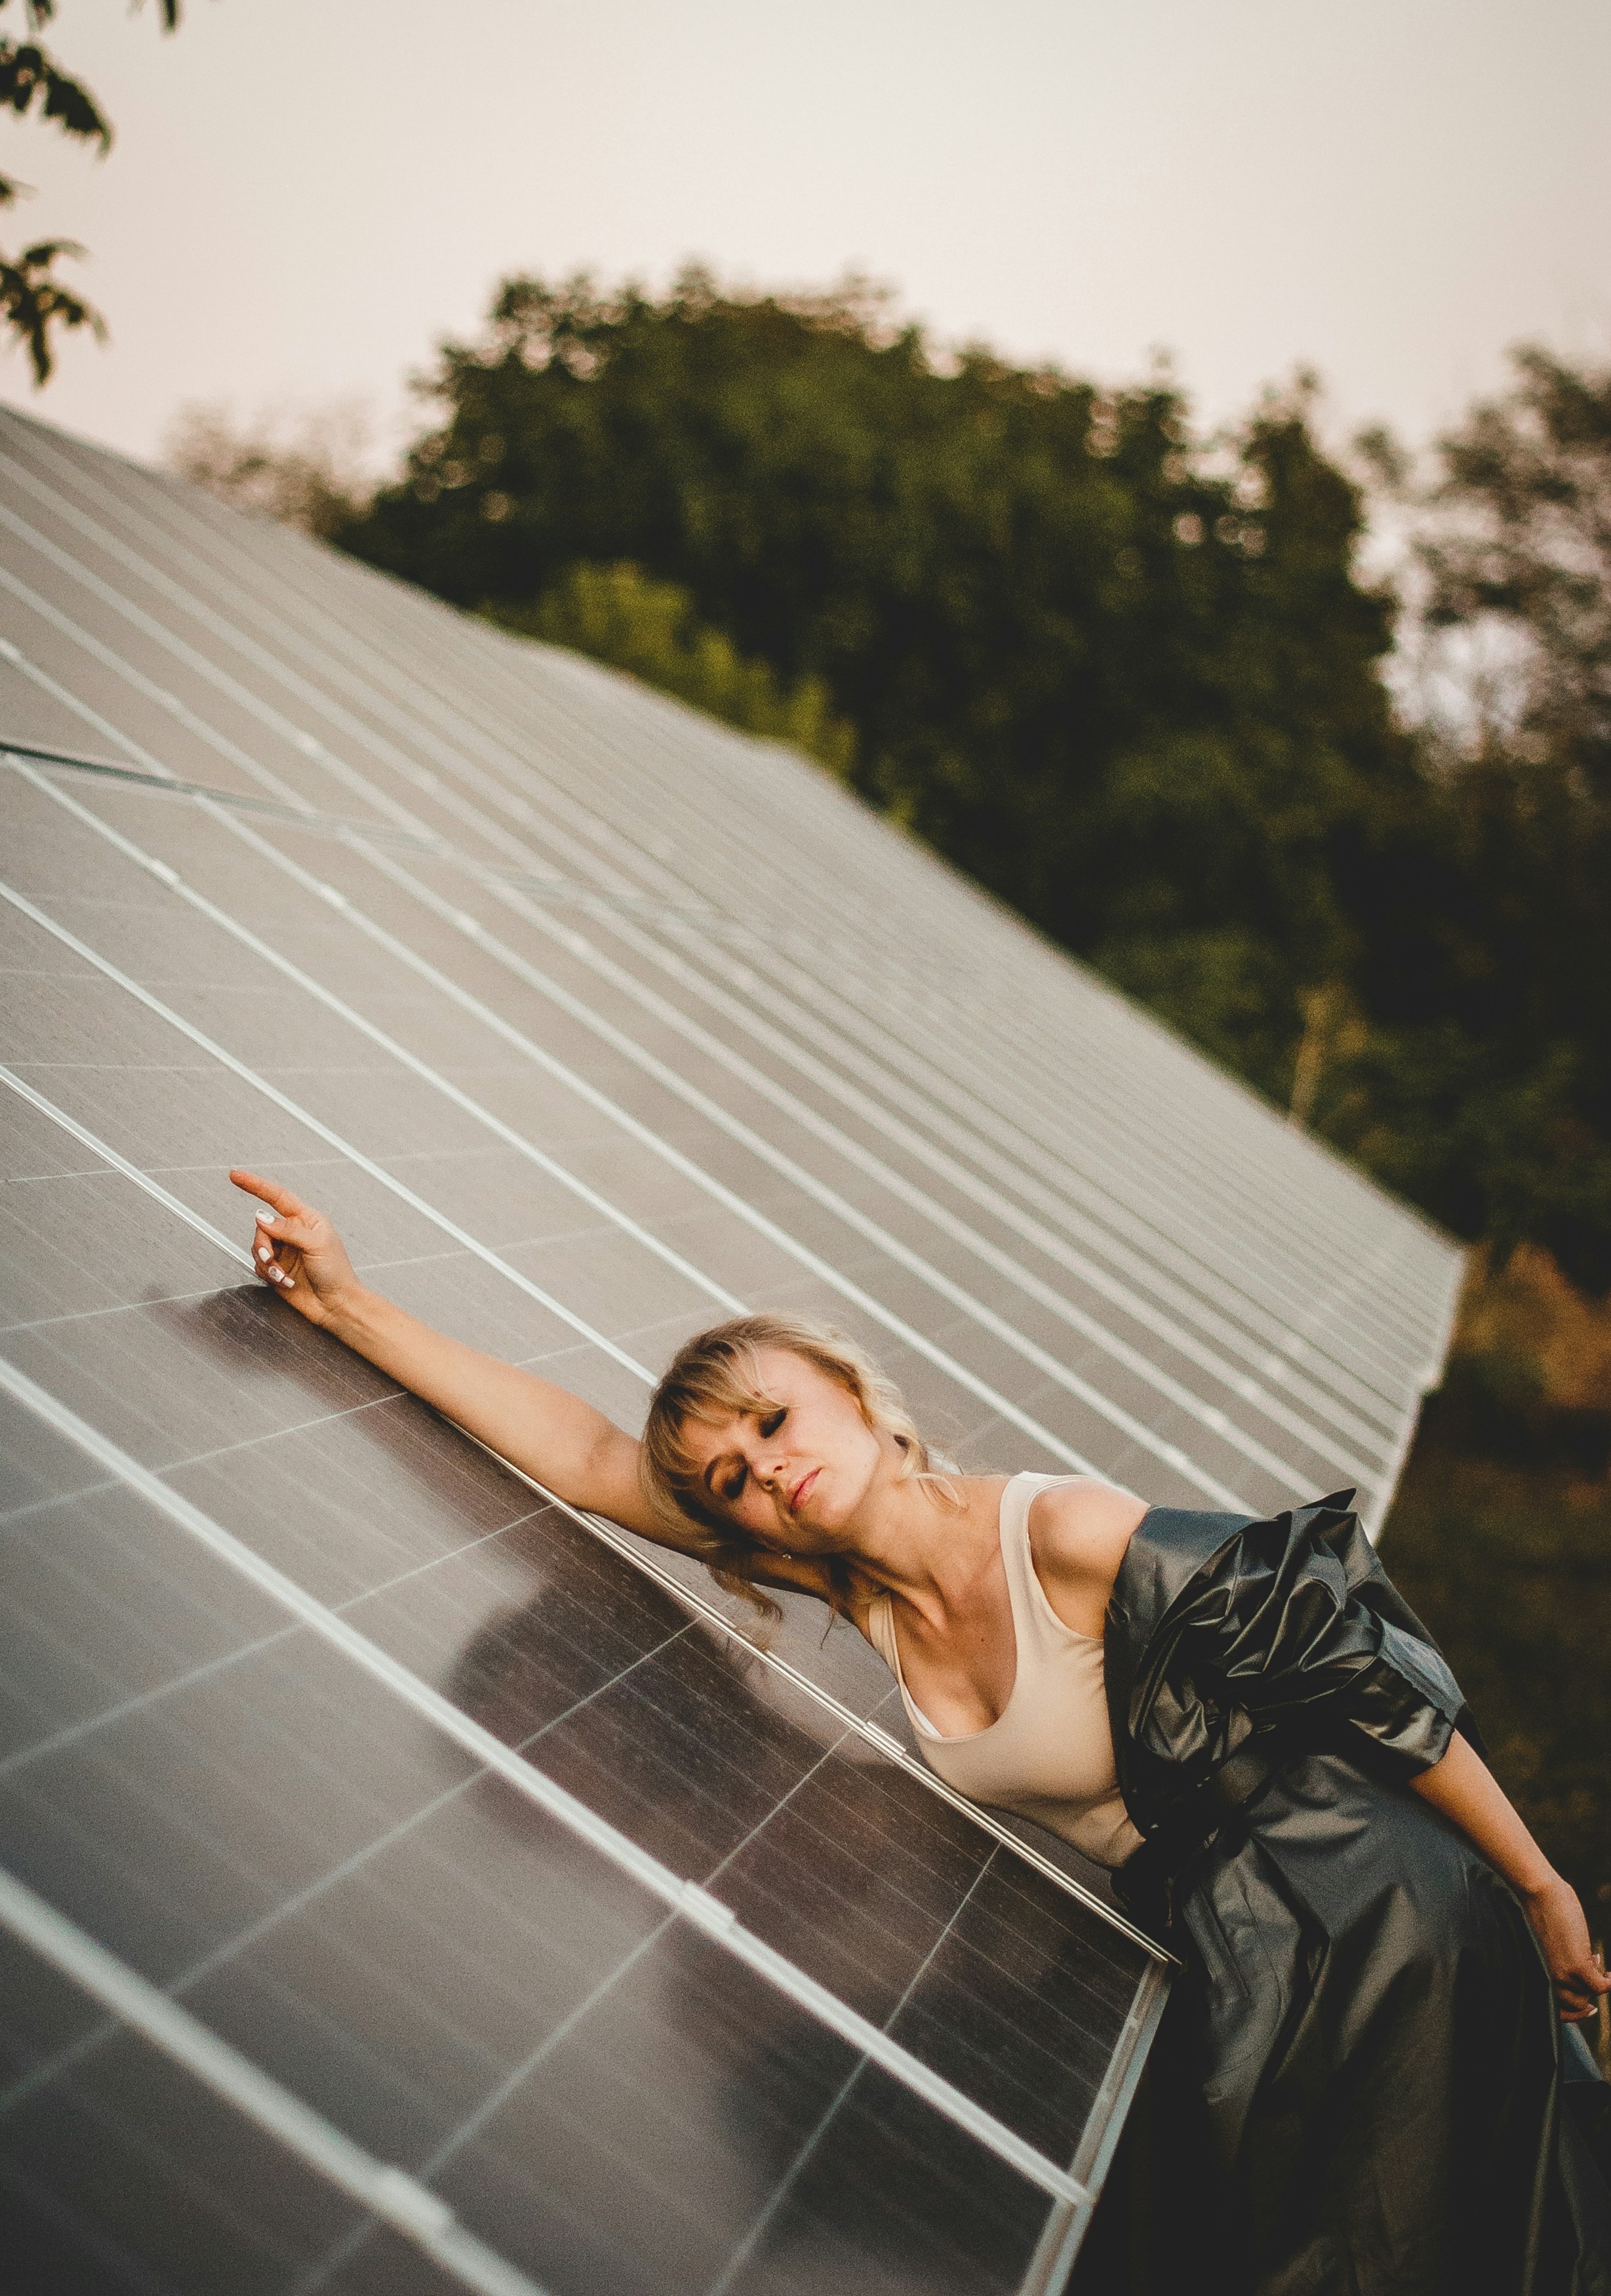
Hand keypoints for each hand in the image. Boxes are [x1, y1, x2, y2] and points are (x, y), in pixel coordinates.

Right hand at [229, 1169, 361, 1331]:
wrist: (336, 1304)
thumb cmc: (336, 1272)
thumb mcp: (316, 1244)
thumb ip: (288, 1229)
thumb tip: (262, 1217)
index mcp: (307, 1219)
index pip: (277, 1196)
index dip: (255, 1185)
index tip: (236, 1176)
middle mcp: (293, 1232)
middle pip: (262, 1227)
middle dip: (263, 1244)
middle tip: (270, 1258)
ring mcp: (284, 1251)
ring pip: (257, 1247)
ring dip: (266, 1262)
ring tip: (282, 1275)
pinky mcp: (276, 1269)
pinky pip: (259, 1265)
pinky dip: (268, 1274)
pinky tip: (285, 1282)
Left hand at [1522, 1875, 1610, 2022]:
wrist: (1540, 1892)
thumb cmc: (1546, 1911)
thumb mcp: (1553, 1943)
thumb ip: (1562, 1958)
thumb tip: (1584, 1966)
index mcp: (1542, 1973)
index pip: (1556, 2009)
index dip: (1574, 2014)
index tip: (1590, 2008)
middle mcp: (1550, 1978)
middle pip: (1575, 2005)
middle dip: (1588, 1992)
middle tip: (1593, 1972)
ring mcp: (1564, 1973)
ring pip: (1587, 1997)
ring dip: (1597, 1983)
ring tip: (1595, 1959)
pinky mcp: (1577, 1965)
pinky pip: (1601, 1987)